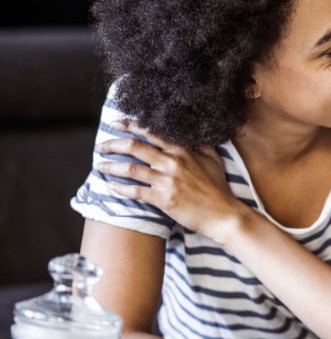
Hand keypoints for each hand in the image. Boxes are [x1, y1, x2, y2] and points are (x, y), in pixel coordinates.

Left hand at [96, 120, 248, 242]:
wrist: (223, 214)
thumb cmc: (219, 189)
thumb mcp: (214, 160)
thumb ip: (202, 145)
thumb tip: (195, 134)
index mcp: (182, 150)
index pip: (151, 132)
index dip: (130, 126)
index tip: (116, 124)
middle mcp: (172, 162)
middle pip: (134, 146)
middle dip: (113, 144)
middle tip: (101, 146)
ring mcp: (167, 181)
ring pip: (130, 168)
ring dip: (111, 166)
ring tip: (100, 165)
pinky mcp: (163, 199)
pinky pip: (135, 191)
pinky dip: (119, 188)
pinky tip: (110, 186)